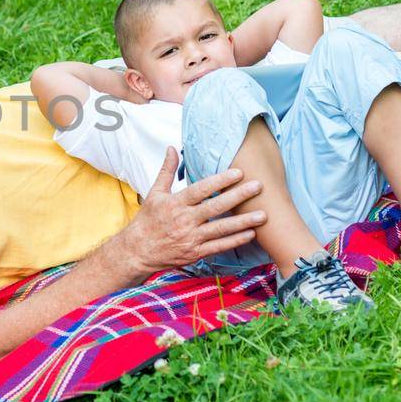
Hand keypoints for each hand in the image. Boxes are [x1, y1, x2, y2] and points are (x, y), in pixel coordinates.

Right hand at [126, 148, 264, 269]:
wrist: (138, 251)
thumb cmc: (148, 220)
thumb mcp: (154, 193)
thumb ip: (167, 170)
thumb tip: (172, 148)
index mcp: (175, 203)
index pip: (201, 189)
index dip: (220, 181)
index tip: (238, 172)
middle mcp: (184, 220)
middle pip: (215, 207)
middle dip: (239, 196)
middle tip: (258, 187)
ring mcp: (191, 238)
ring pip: (221, 229)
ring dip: (243, 222)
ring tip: (263, 214)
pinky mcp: (195, 253)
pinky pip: (219, 246)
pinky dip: (235, 240)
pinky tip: (250, 234)